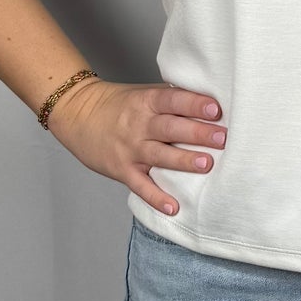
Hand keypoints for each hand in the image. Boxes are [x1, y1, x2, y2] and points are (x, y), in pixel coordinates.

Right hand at [47, 78, 224, 217]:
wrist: (78, 115)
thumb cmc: (119, 105)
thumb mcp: (143, 93)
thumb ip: (172, 99)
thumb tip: (213, 106)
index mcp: (146, 101)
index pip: (173, 100)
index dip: (194, 104)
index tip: (215, 109)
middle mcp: (139, 124)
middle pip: (171, 128)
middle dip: (198, 133)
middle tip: (222, 138)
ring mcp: (130, 148)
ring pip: (159, 156)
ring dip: (183, 161)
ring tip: (206, 164)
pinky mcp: (122, 169)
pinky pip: (141, 186)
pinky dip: (156, 198)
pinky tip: (173, 207)